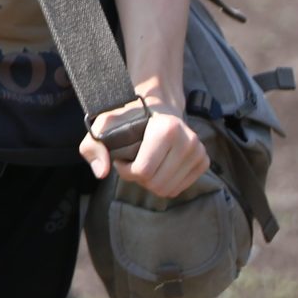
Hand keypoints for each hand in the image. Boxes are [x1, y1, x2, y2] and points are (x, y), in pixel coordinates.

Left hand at [82, 103, 208, 199]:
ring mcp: (199, 152)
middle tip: (132, 162)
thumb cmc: (130, 117)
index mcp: (167, 129)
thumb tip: (101, 172)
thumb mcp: (105, 124)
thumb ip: (93, 146)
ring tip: (144, 163)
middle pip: (156, 184)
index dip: (125, 170)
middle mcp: (188, 141)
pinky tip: (157, 167)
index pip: (143, 171)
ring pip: (167, 190)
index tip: (120, 158)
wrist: (158, 106)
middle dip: (138, 178)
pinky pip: (178, 189)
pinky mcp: (203, 162)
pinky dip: (164, 183)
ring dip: (151, 182)